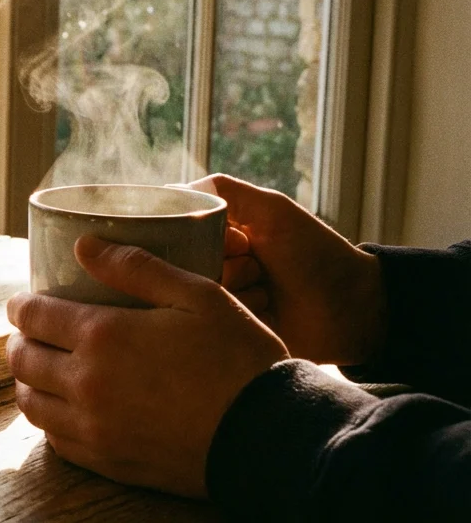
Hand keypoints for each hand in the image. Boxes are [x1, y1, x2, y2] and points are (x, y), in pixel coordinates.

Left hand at [6, 236, 287, 498]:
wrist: (268, 436)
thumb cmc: (238, 358)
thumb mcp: (198, 295)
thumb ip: (137, 266)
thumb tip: (84, 245)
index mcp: (102, 335)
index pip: (33, 316)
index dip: (21, 305)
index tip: (23, 302)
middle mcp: (86, 383)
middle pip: (23, 359)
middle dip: (19, 341)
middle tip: (30, 333)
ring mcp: (93, 427)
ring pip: (31, 403)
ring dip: (27, 381)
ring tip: (41, 369)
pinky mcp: (108, 461)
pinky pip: (56, 440)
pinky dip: (50, 419)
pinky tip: (64, 409)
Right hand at [189, 174, 385, 365]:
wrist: (352, 305)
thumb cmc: (314, 252)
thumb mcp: (270, 208)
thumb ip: (222, 191)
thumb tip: (170, 192)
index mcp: (217, 239)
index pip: (178, 234)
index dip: (201, 236)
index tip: (238, 239)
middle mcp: (213, 269)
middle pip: (183, 266)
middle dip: (222, 263)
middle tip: (256, 265)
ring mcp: (221, 303)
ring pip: (197, 294)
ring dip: (236, 289)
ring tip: (266, 290)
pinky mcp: (230, 332)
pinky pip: (213, 321)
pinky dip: (241, 311)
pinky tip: (268, 310)